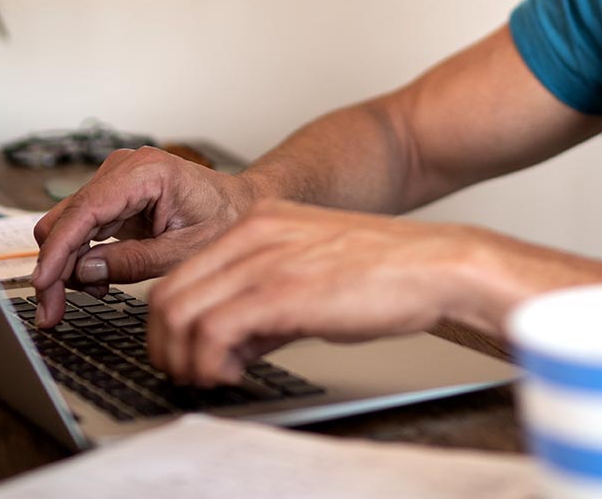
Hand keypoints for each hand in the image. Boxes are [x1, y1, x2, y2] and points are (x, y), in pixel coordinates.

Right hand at [31, 146, 259, 327]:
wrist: (239, 205)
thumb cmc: (223, 219)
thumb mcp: (184, 251)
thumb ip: (134, 261)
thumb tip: (84, 272)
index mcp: (145, 172)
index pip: (85, 210)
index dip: (57, 250)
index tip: (43, 285)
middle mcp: (123, 169)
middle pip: (66, 219)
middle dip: (56, 266)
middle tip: (53, 312)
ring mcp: (114, 181)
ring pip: (66, 226)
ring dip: (69, 266)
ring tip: (94, 294)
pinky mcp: (111, 196)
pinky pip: (80, 229)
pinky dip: (81, 258)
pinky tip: (98, 281)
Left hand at [145, 200, 491, 384]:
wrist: (436, 265)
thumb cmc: (385, 272)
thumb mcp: (309, 272)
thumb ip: (265, 300)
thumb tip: (231, 342)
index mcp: (256, 224)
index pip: (179, 277)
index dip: (172, 327)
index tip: (189, 355)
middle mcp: (252, 235)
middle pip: (166, 297)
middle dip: (168, 348)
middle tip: (193, 374)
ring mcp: (264, 260)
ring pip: (178, 314)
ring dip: (185, 360)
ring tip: (215, 377)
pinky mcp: (281, 291)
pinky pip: (212, 332)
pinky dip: (210, 364)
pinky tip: (235, 373)